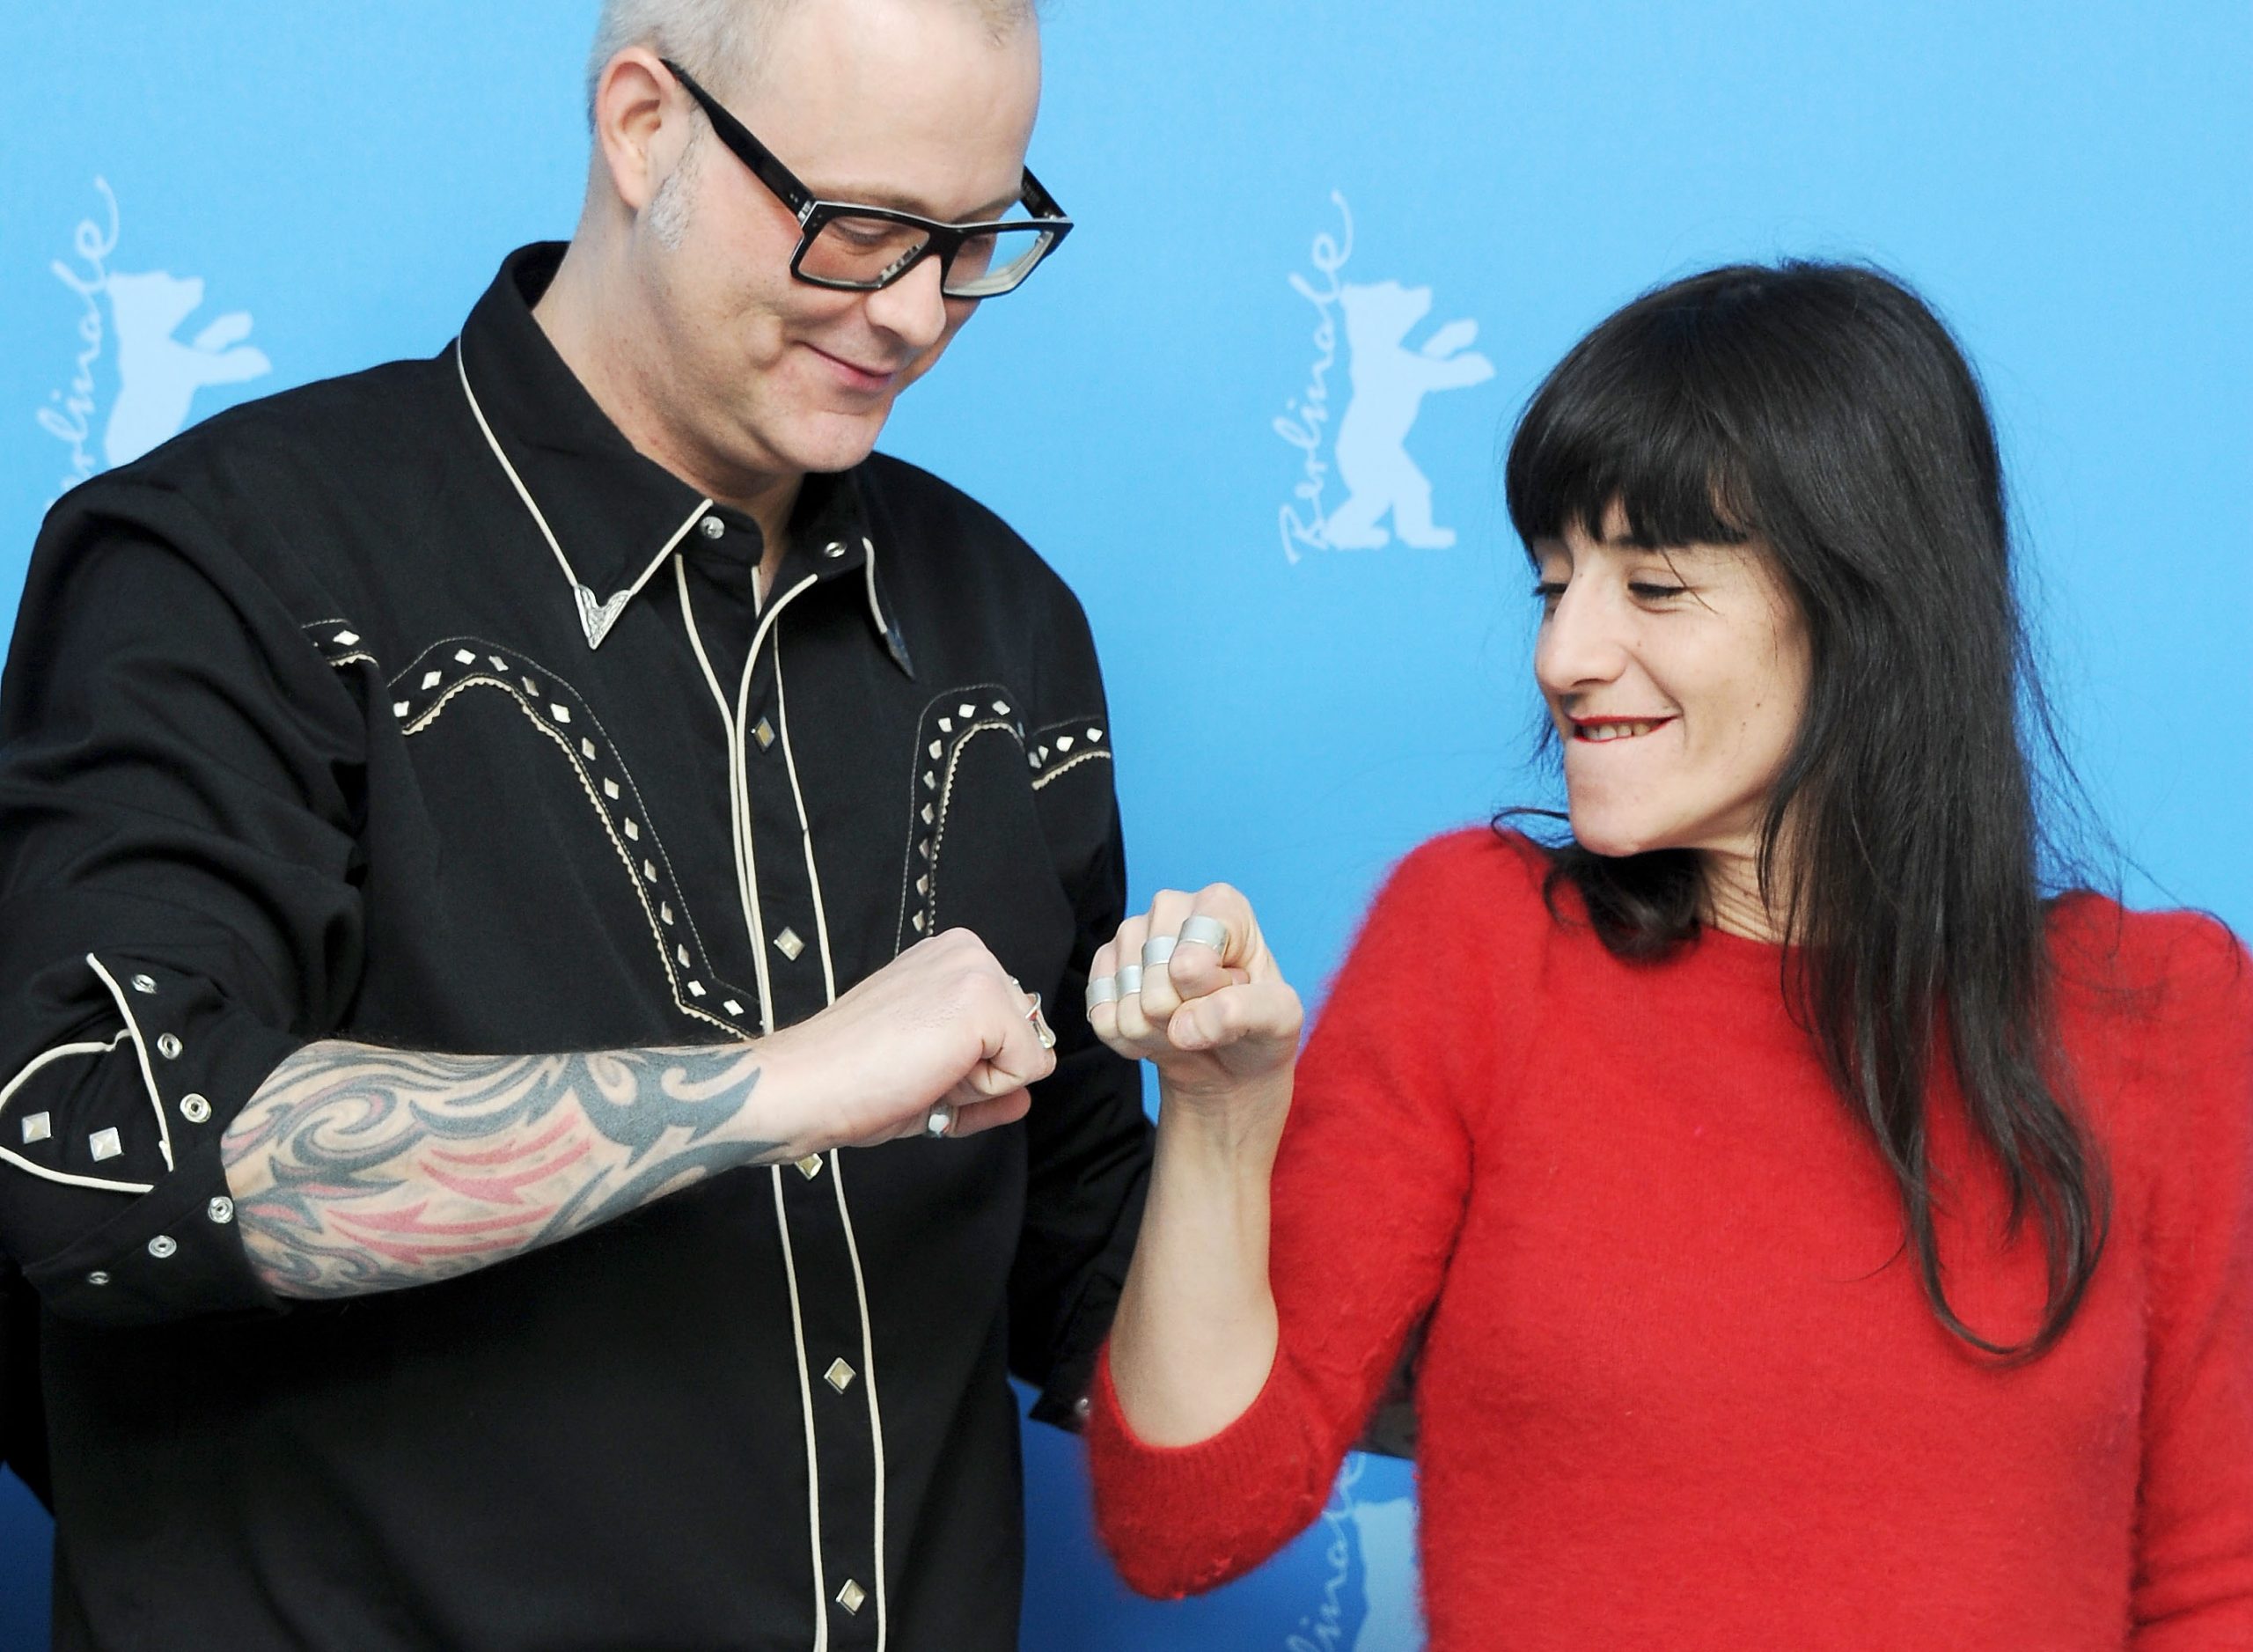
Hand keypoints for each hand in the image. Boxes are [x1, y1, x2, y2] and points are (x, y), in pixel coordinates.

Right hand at [768, 929, 1055, 1148]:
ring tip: (922, 1073)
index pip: (1008, 1026)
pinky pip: (1031, 1068)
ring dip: (982, 1084)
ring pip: (1028, 1053)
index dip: (973, 1066)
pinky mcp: (982, 1000)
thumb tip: (1026, 1096)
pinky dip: (988, 1093)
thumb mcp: (930, 1072)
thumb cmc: (852, 1079)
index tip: (918, 1063)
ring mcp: (976, 970)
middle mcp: (968, 951)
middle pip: (1024, 1038)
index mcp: (951, 958)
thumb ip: (982, 1080)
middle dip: (983, 1073)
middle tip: (918, 1071)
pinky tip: (932, 1074)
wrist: (807, 1085)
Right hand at [1087, 886, 1302, 1113]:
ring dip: (1158, 1034)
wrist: (1227, 1060)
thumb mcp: (1280, 1019)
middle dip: (1183, 1016)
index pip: (1193, 958)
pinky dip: (1131, 1042)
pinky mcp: (1103, 968)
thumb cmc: (1258, 1028)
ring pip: (1130, 1005)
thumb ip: (1246, 1012)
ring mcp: (1130, 935)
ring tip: (1185, 1023)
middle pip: (1157, 984)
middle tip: (1208, 1012)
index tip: (1232, 988)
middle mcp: (1169, 907)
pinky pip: (1103, 1020)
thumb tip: (1184, 1025)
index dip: (1211, 991)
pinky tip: (1157, 1032)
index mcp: (1220, 903)